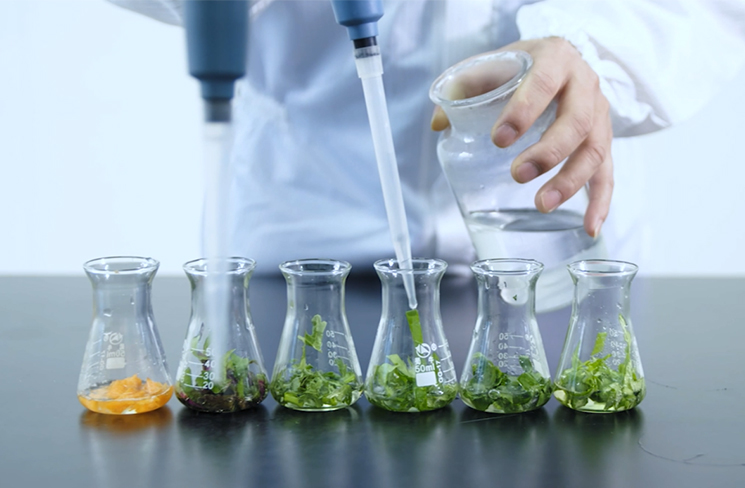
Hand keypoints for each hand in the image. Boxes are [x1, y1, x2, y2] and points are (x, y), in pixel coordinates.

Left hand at [432, 38, 612, 237]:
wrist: (561, 59)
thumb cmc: (520, 66)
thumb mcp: (489, 64)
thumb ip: (460, 87)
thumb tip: (440, 124)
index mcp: (555, 58)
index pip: (543, 82)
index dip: (523, 110)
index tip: (499, 138)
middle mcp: (584, 85)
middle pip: (576, 121)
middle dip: (548, 152)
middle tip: (518, 175)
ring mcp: (599, 114)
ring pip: (594, 150)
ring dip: (570, 181)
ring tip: (542, 204)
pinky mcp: (604, 140)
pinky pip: (607, 173)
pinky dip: (601, 202)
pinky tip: (589, 226)